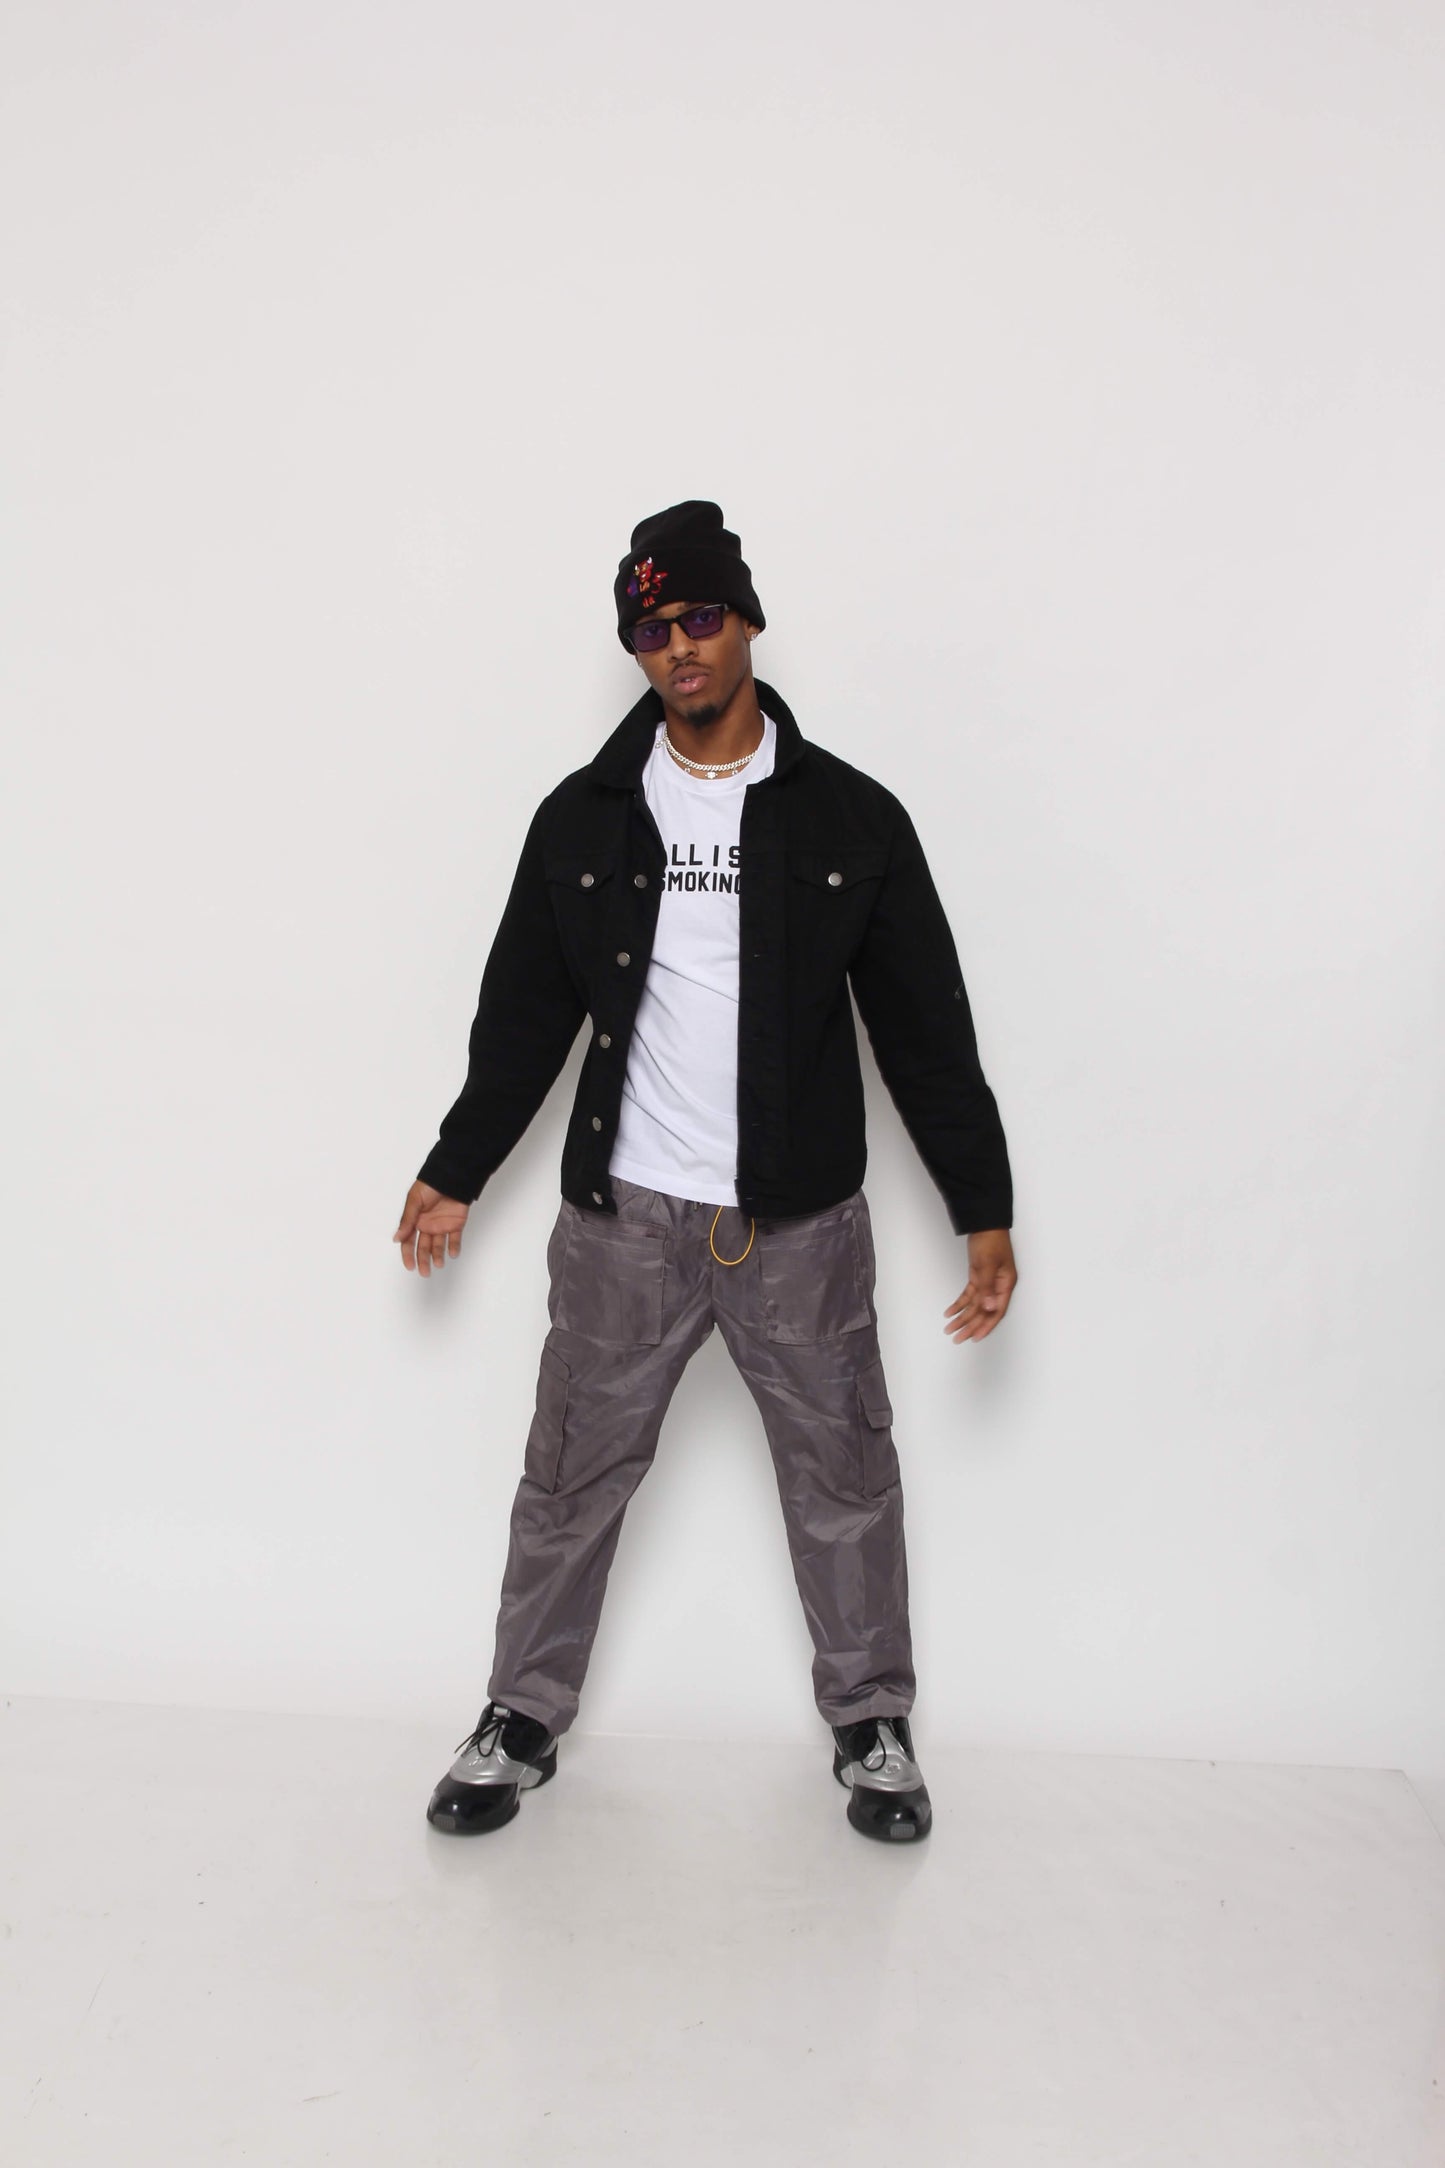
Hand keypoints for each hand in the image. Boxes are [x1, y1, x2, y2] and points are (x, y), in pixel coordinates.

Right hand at [393, 1181, 468, 1275]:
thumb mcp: (414, 1201)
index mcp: (415, 1220)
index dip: (408, 1254)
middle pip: (424, 1247)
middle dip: (423, 1260)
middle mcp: (427, 1225)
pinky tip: (452, 1254)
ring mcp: (442, 1225)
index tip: (410, 1266)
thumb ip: (407, 1220)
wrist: (451, 1176)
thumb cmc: (430, 1185)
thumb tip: (396, 1238)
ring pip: (439, 1245)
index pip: (409, 1241)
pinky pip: (455, 1239)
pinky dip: (454, 1247)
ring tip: (439, 1264)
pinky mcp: (456, 1224)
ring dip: (438, 1255)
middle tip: (425, 1272)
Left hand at [944, 1229, 1016, 1343]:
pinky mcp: (979, 1276)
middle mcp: (998, 1286)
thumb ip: (988, 1287)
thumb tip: (989, 1308)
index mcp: (1005, 1284)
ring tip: (950, 1329)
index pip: (996, 1311)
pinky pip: (970, 1295)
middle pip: (984, 1311)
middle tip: (957, 1338)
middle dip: (971, 1325)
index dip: (986, 1326)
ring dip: (963, 1317)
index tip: (974, 1337)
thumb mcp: (987, 1264)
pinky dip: (960, 1304)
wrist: (984, 1222)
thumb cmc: (990, 1239)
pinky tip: (950, 1312)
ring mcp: (988, 1282)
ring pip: (975, 1305)